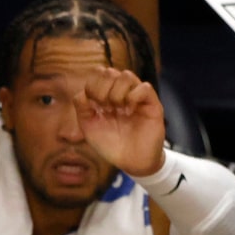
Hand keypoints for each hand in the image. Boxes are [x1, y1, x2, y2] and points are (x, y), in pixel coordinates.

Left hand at [75, 65, 166, 179]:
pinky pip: (144, 87)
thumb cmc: (111, 145)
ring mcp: (137, 96)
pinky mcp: (152, 103)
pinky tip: (129, 112)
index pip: (98, 73)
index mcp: (106, 95)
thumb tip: (82, 93)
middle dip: (102, 89)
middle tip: (105, 108)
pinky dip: (133, 97)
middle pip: (110, 71)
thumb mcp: (89, 128)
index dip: (92, 86)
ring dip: (117, 93)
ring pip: (126, 75)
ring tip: (118, 110)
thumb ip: (82, 109)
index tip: (94, 107)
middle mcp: (121, 92)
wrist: (131, 162)